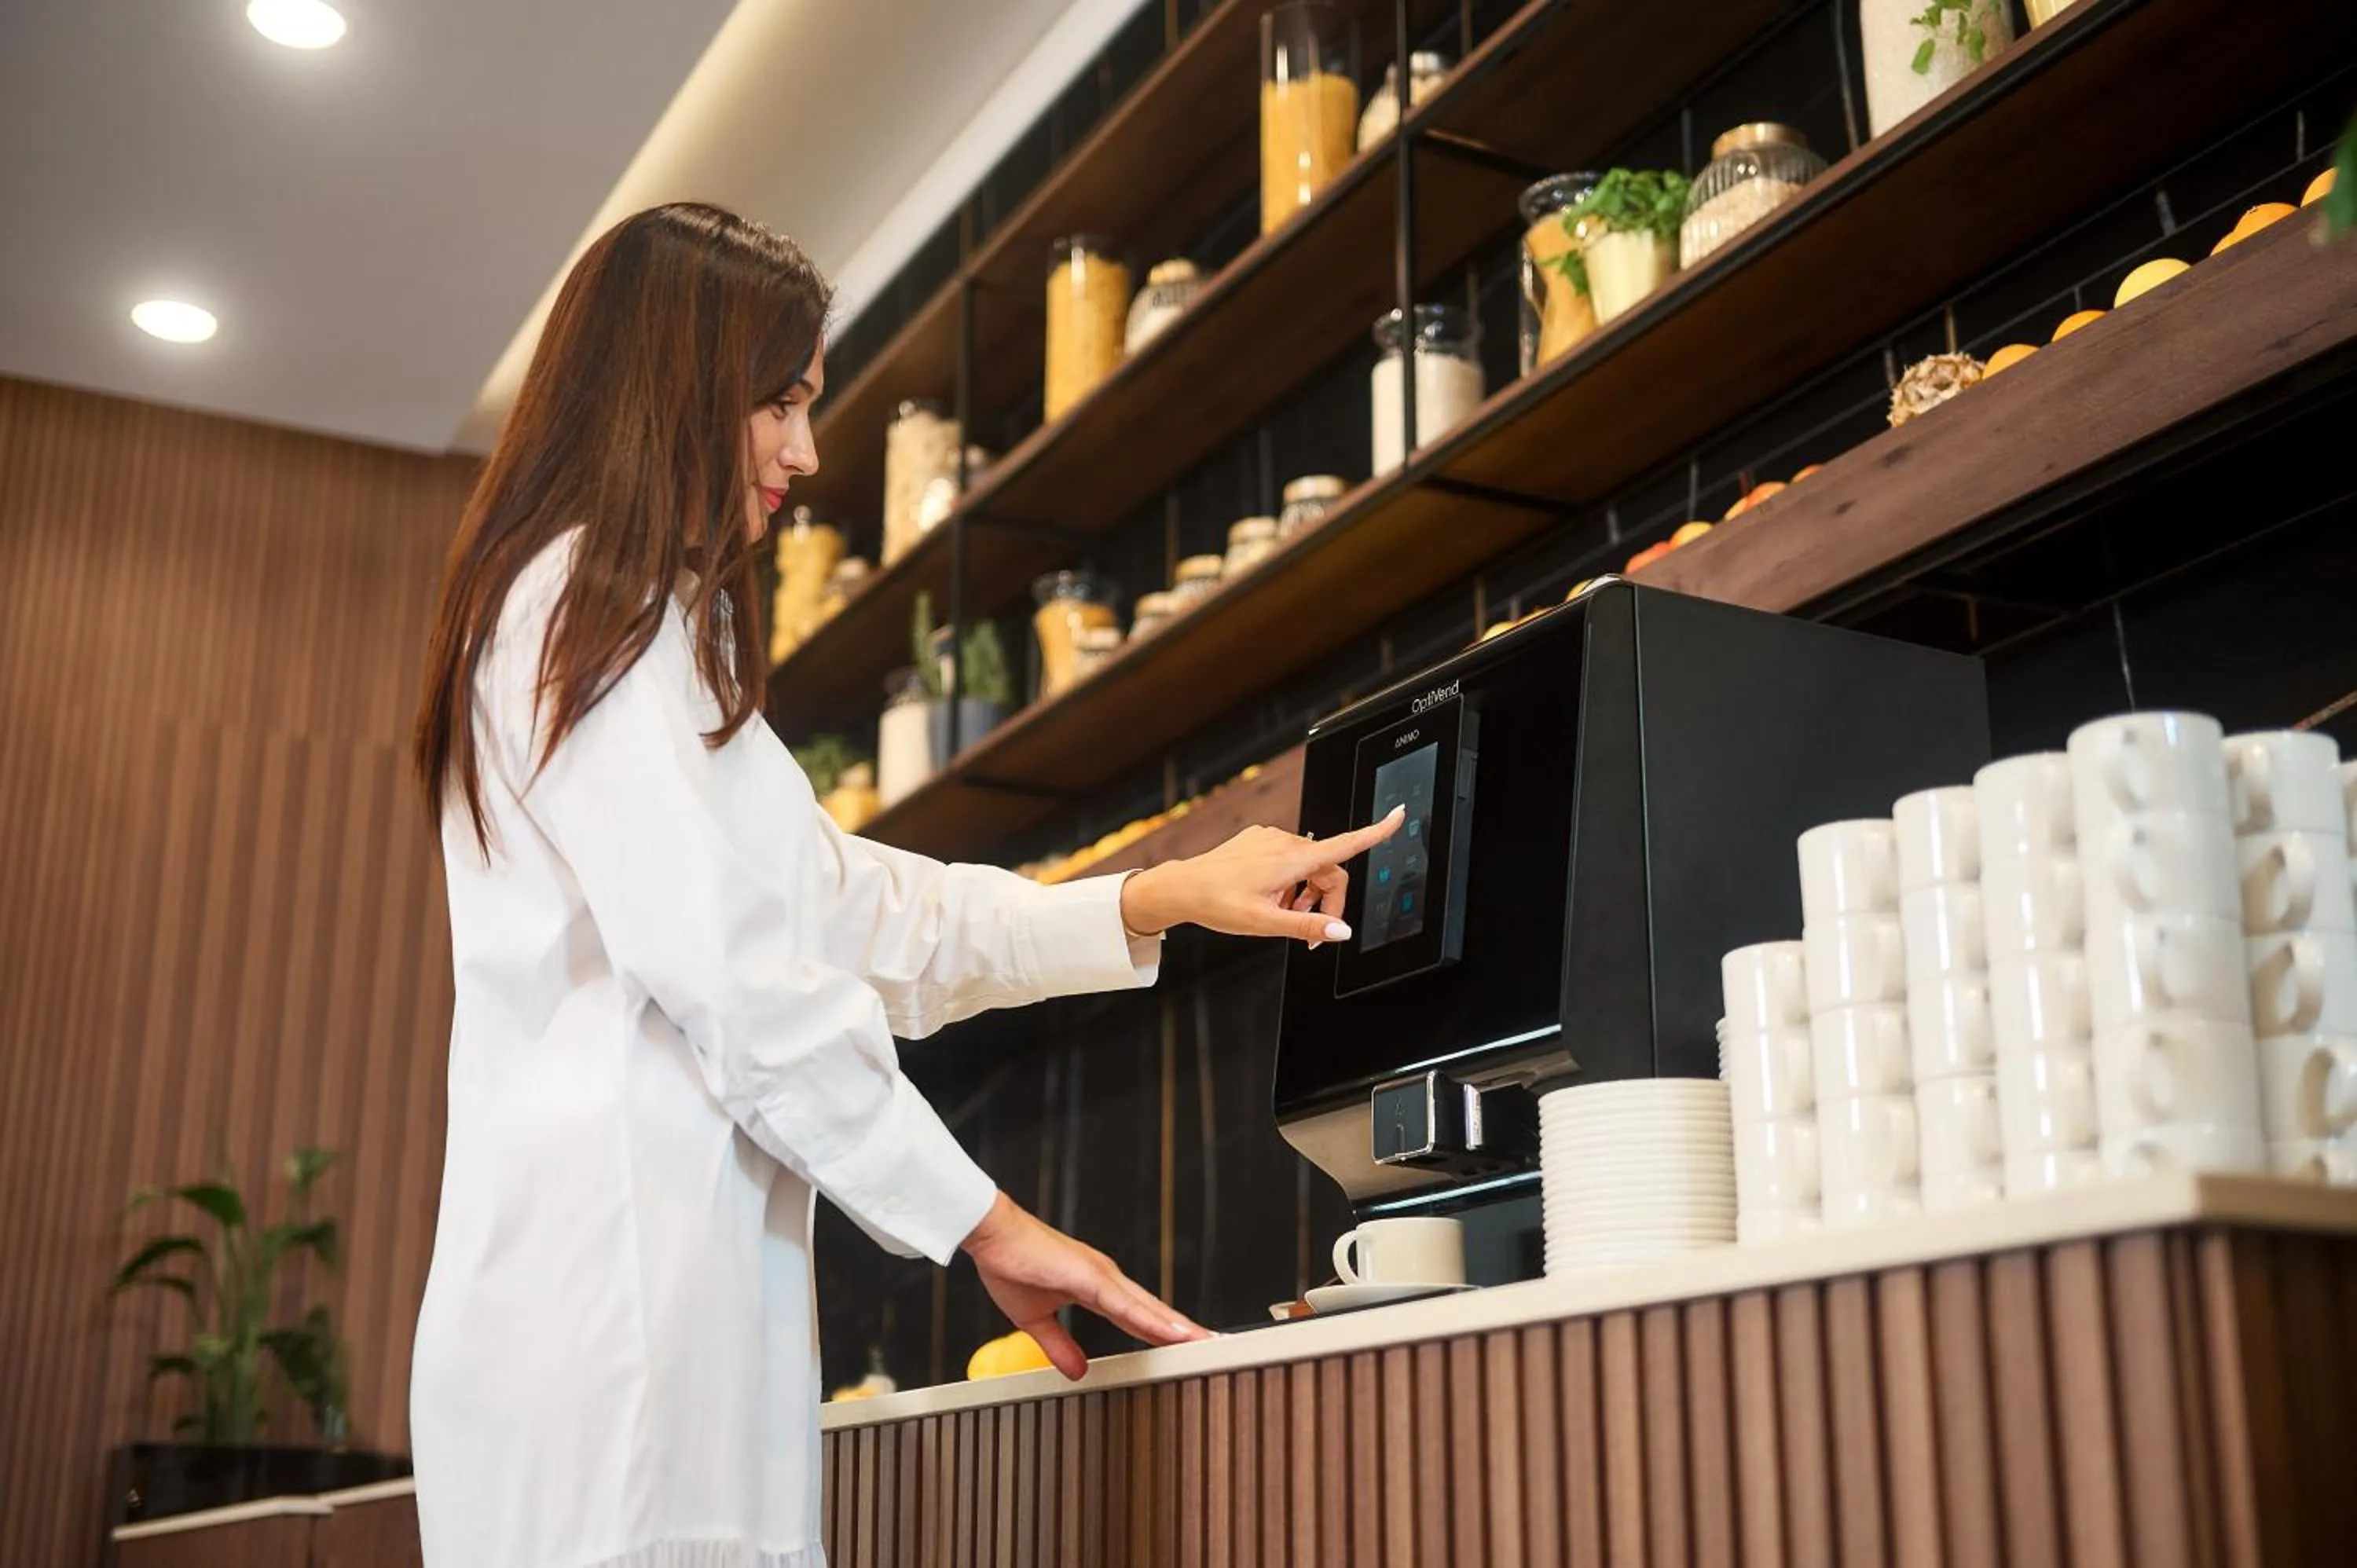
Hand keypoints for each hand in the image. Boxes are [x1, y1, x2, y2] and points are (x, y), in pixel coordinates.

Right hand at [960, 1192, 1208, 1379]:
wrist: (990, 1235)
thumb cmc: (1010, 1265)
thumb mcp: (1035, 1320)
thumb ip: (1059, 1344)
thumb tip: (1077, 1371)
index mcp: (1096, 1288)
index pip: (1140, 1318)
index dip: (1166, 1334)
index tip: (1191, 1349)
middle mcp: (1107, 1279)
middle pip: (1154, 1313)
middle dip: (1186, 1332)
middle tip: (1219, 1347)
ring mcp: (1102, 1275)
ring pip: (1149, 1309)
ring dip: (1179, 1328)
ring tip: (1209, 1344)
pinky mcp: (1089, 1275)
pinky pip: (1126, 1304)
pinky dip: (1152, 1319)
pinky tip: (1174, 1332)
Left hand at [1119, 807, 1404, 944]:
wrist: (1182, 887)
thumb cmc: (1218, 903)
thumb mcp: (1265, 923)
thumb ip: (1307, 927)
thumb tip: (1341, 931)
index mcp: (1292, 859)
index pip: (1346, 844)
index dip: (1376, 831)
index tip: (1399, 815)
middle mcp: (1285, 842)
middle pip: (1328, 870)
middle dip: (1325, 902)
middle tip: (1308, 935)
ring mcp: (1271, 838)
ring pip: (1308, 867)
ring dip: (1304, 894)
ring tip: (1279, 915)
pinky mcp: (1260, 840)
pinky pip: (1288, 860)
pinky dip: (1288, 882)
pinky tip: (1267, 898)